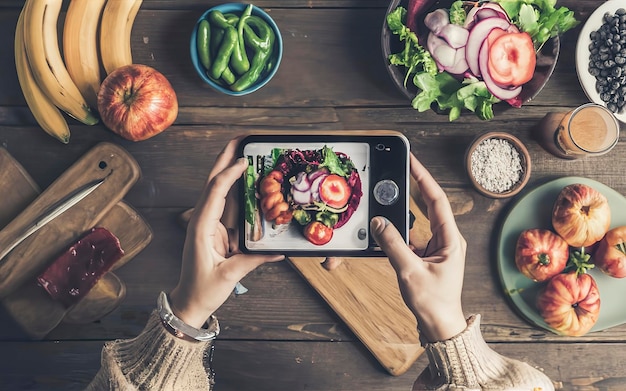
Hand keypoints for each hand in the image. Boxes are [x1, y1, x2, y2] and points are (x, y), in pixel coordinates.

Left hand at [169, 137, 283, 327]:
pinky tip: (249, 180)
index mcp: (202, 228)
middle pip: (214, 183)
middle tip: (240, 139)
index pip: (215, 194)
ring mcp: (209, 224)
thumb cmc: (203, 290)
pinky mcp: (217, 231)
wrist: (189, 303)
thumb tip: (279, 251)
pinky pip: (228, 205)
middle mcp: (203, 220)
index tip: (244, 160)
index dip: (229, 175)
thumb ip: (254, 260)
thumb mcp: (230, 275)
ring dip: (230, 169)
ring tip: (246, 151)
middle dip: (225, 159)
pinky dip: (237, 190)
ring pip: (220, 190)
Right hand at [370, 153, 466, 341]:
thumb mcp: (410, 271)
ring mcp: (437, 247)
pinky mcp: (427, 256)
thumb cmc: (433, 303)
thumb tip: (379, 222)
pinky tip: (386, 227)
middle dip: (413, 187)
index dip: (423, 178)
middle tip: (398, 169)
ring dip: (404, 209)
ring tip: (389, 194)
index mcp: (450, 239)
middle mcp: (446, 239)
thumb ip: (392, 245)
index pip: (436, 200)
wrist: (440, 326)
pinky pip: (411, 236)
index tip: (411, 161)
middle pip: (428, 205)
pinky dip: (398, 230)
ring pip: (418, 221)